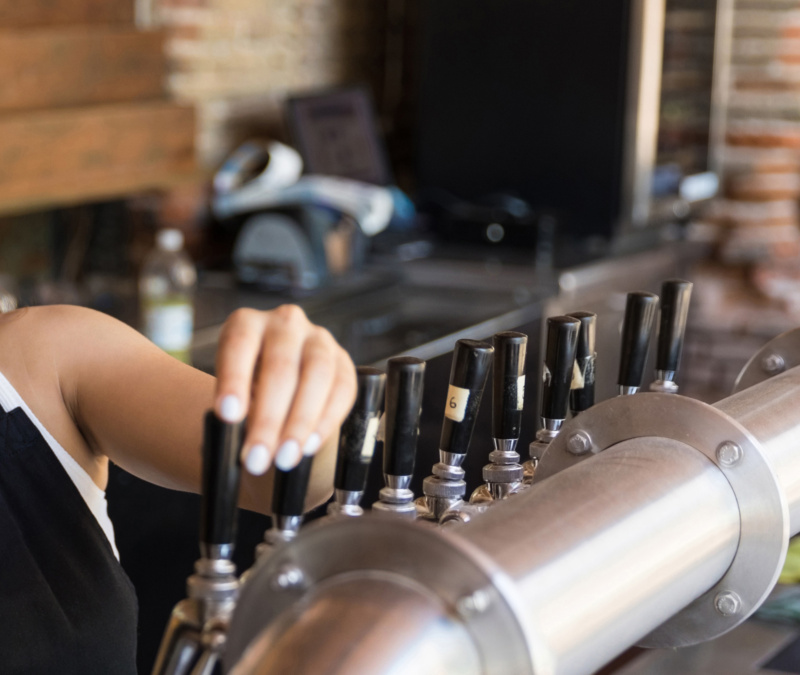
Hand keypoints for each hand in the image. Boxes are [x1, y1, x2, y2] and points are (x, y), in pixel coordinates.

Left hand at [213, 305, 356, 474]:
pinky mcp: (344, 361)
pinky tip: (310, 444)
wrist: (281, 387)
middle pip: (280, 366)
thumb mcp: (232, 392)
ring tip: (286, 457)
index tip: (228, 415)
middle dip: (268, 418)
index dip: (234, 380)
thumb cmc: (248, 390)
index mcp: (246, 323)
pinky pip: (342, 389)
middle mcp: (285, 324)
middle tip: (257, 457)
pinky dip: (326, 421)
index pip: (238, 345)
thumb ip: (234, 411)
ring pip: (317, 374)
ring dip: (301, 421)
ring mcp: (319, 339)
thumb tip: (236, 441)